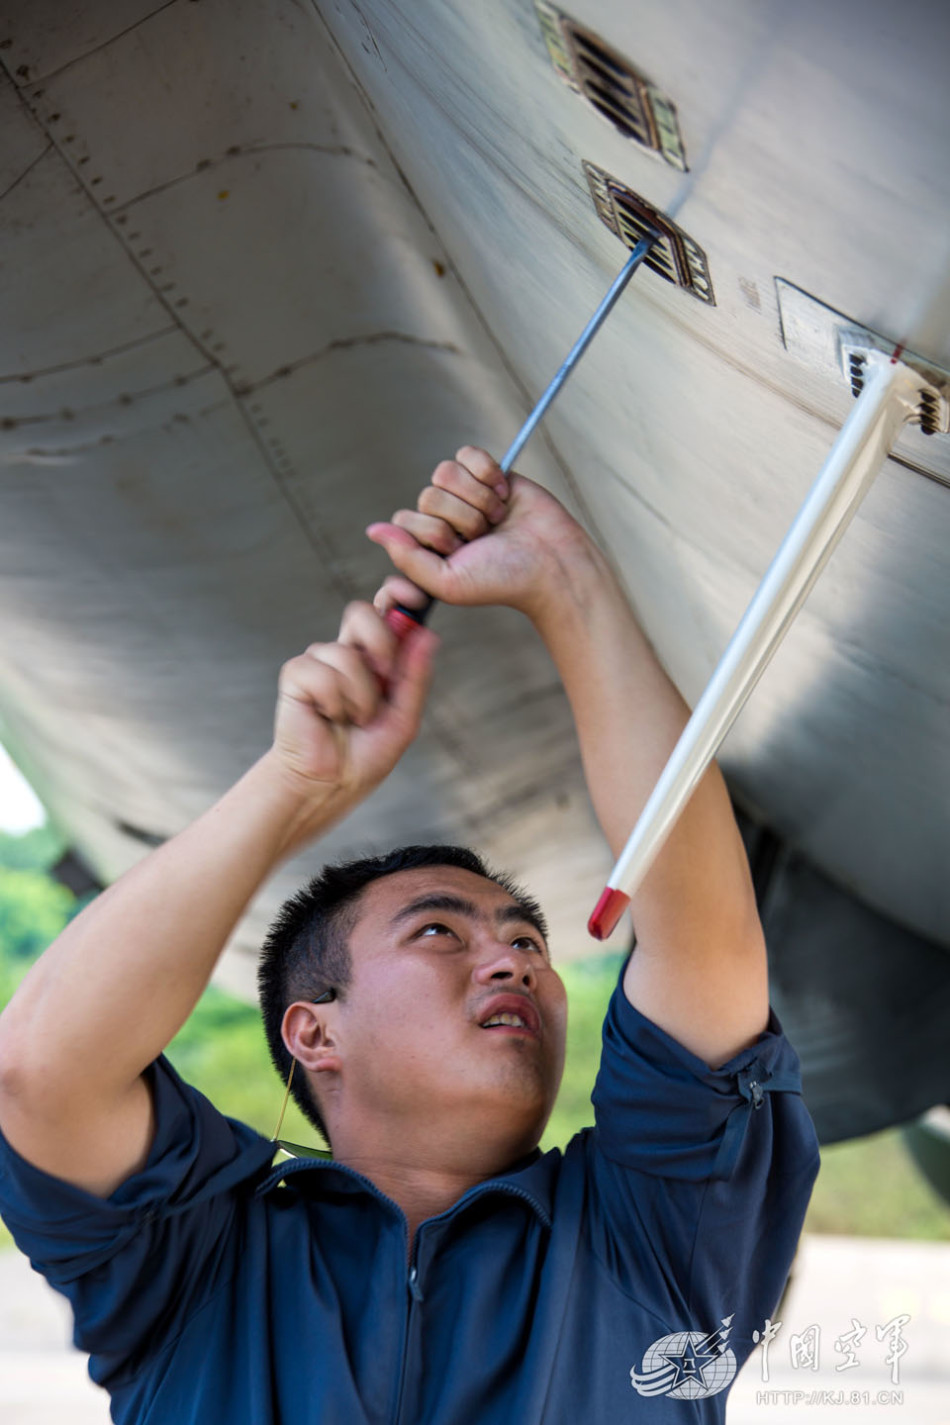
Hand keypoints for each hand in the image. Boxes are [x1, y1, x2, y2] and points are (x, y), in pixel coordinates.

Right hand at [270, 601, 437, 801]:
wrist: (329, 783)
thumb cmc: (364, 755)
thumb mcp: (403, 718)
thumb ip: (415, 677)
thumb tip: (427, 635)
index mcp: (373, 659)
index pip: (382, 612)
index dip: (394, 594)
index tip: (410, 594)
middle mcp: (345, 653)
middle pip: (361, 612)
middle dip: (381, 641)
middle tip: (385, 677)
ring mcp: (318, 662)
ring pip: (346, 654)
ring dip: (360, 696)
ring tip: (353, 719)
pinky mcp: (296, 675)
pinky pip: (321, 672)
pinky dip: (334, 702)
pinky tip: (327, 717)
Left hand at [366, 446, 594, 622]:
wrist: (552, 564)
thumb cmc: (502, 579)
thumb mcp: (447, 582)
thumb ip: (407, 558)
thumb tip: (373, 529)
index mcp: (427, 546)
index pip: (406, 519)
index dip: (435, 534)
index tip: (460, 553)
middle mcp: (442, 518)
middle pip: (428, 495)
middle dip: (462, 519)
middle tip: (485, 538)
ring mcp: (464, 495)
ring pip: (445, 472)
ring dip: (476, 499)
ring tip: (496, 520)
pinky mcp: (488, 474)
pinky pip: (468, 454)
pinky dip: (487, 473)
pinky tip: (504, 494)